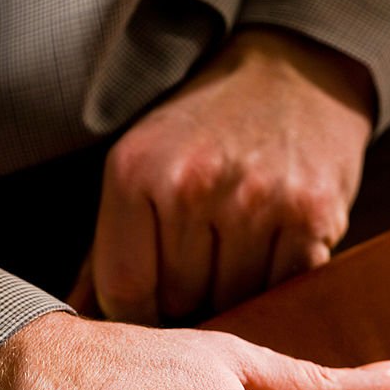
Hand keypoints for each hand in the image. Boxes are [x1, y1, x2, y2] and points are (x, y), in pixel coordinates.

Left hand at [82, 28, 374, 322]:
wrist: (296, 74)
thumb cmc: (208, 129)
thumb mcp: (142, 164)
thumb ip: (107, 244)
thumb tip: (78, 311)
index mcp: (136, 170)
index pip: (124, 290)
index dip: (137, 314)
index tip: (152, 308)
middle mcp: (194, 184)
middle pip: (180, 301)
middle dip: (189, 296)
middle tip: (205, 259)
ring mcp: (256, 201)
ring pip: (233, 302)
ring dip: (236, 292)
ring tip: (240, 247)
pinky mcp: (311, 217)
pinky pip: (283, 289)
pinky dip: (279, 283)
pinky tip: (275, 246)